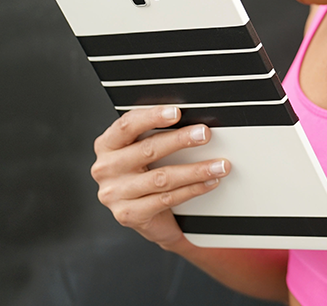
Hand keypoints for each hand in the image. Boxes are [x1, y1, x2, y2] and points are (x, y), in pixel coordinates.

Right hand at [91, 106, 230, 247]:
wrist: (139, 213)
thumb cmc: (141, 172)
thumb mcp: (140, 150)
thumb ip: (155, 133)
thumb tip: (190, 120)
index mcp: (108, 145)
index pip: (127, 125)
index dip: (152, 116)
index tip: (176, 112)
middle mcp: (107, 169)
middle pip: (147, 150)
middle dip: (181, 140)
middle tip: (204, 135)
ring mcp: (116, 194)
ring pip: (162, 178)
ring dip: (195, 170)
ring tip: (218, 165)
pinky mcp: (129, 214)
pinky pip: (167, 199)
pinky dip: (192, 189)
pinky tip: (208, 182)